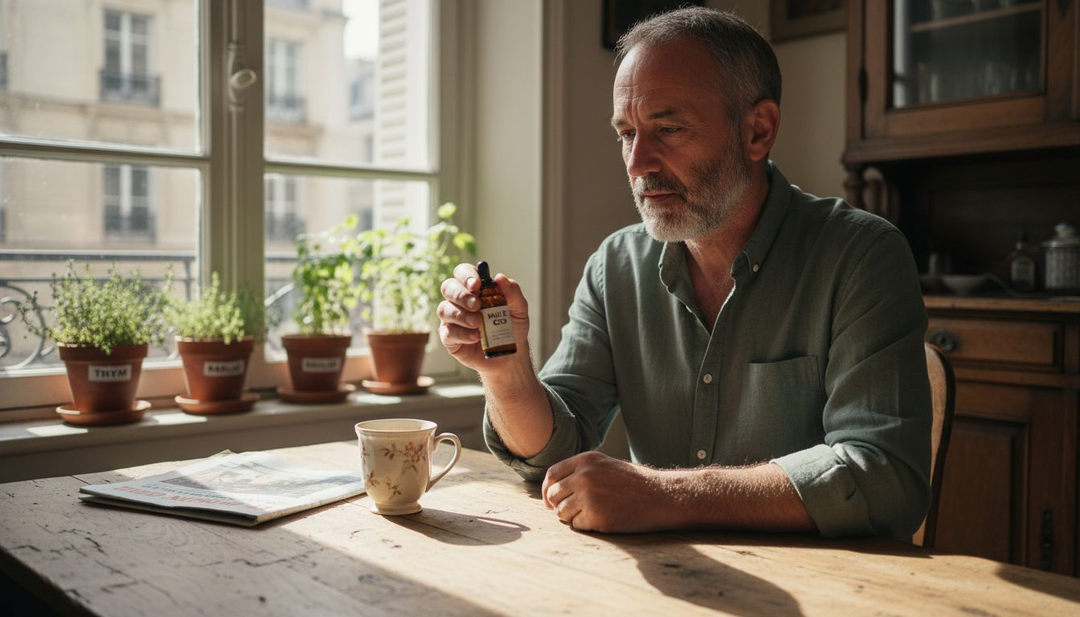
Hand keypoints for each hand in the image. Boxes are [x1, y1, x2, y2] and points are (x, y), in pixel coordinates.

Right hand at [437, 263, 530, 371]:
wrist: (510, 355)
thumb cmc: (512, 328)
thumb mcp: (519, 309)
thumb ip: (513, 292)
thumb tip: (499, 277)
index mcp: (475, 288)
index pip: (463, 272)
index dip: (466, 275)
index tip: (477, 284)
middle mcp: (460, 300)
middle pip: (448, 287)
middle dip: (461, 294)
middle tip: (477, 305)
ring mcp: (452, 318)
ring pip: (444, 309)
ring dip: (461, 315)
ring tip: (478, 323)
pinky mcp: (449, 337)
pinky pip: (448, 331)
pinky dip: (462, 333)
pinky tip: (476, 337)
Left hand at [542, 451, 670, 532]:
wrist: (662, 496)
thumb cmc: (636, 483)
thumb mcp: (606, 466)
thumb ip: (581, 472)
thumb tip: (552, 488)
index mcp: (586, 460)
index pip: (552, 474)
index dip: (548, 489)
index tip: (551, 501)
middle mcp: (584, 476)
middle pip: (553, 495)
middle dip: (559, 505)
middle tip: (574, 511)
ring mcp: (589, 497)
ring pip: (562, 512)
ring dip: (572, 517)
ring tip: (593, 514)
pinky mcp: (596, 517)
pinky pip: (576, 526)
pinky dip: (585, 526)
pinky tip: (603, 520)